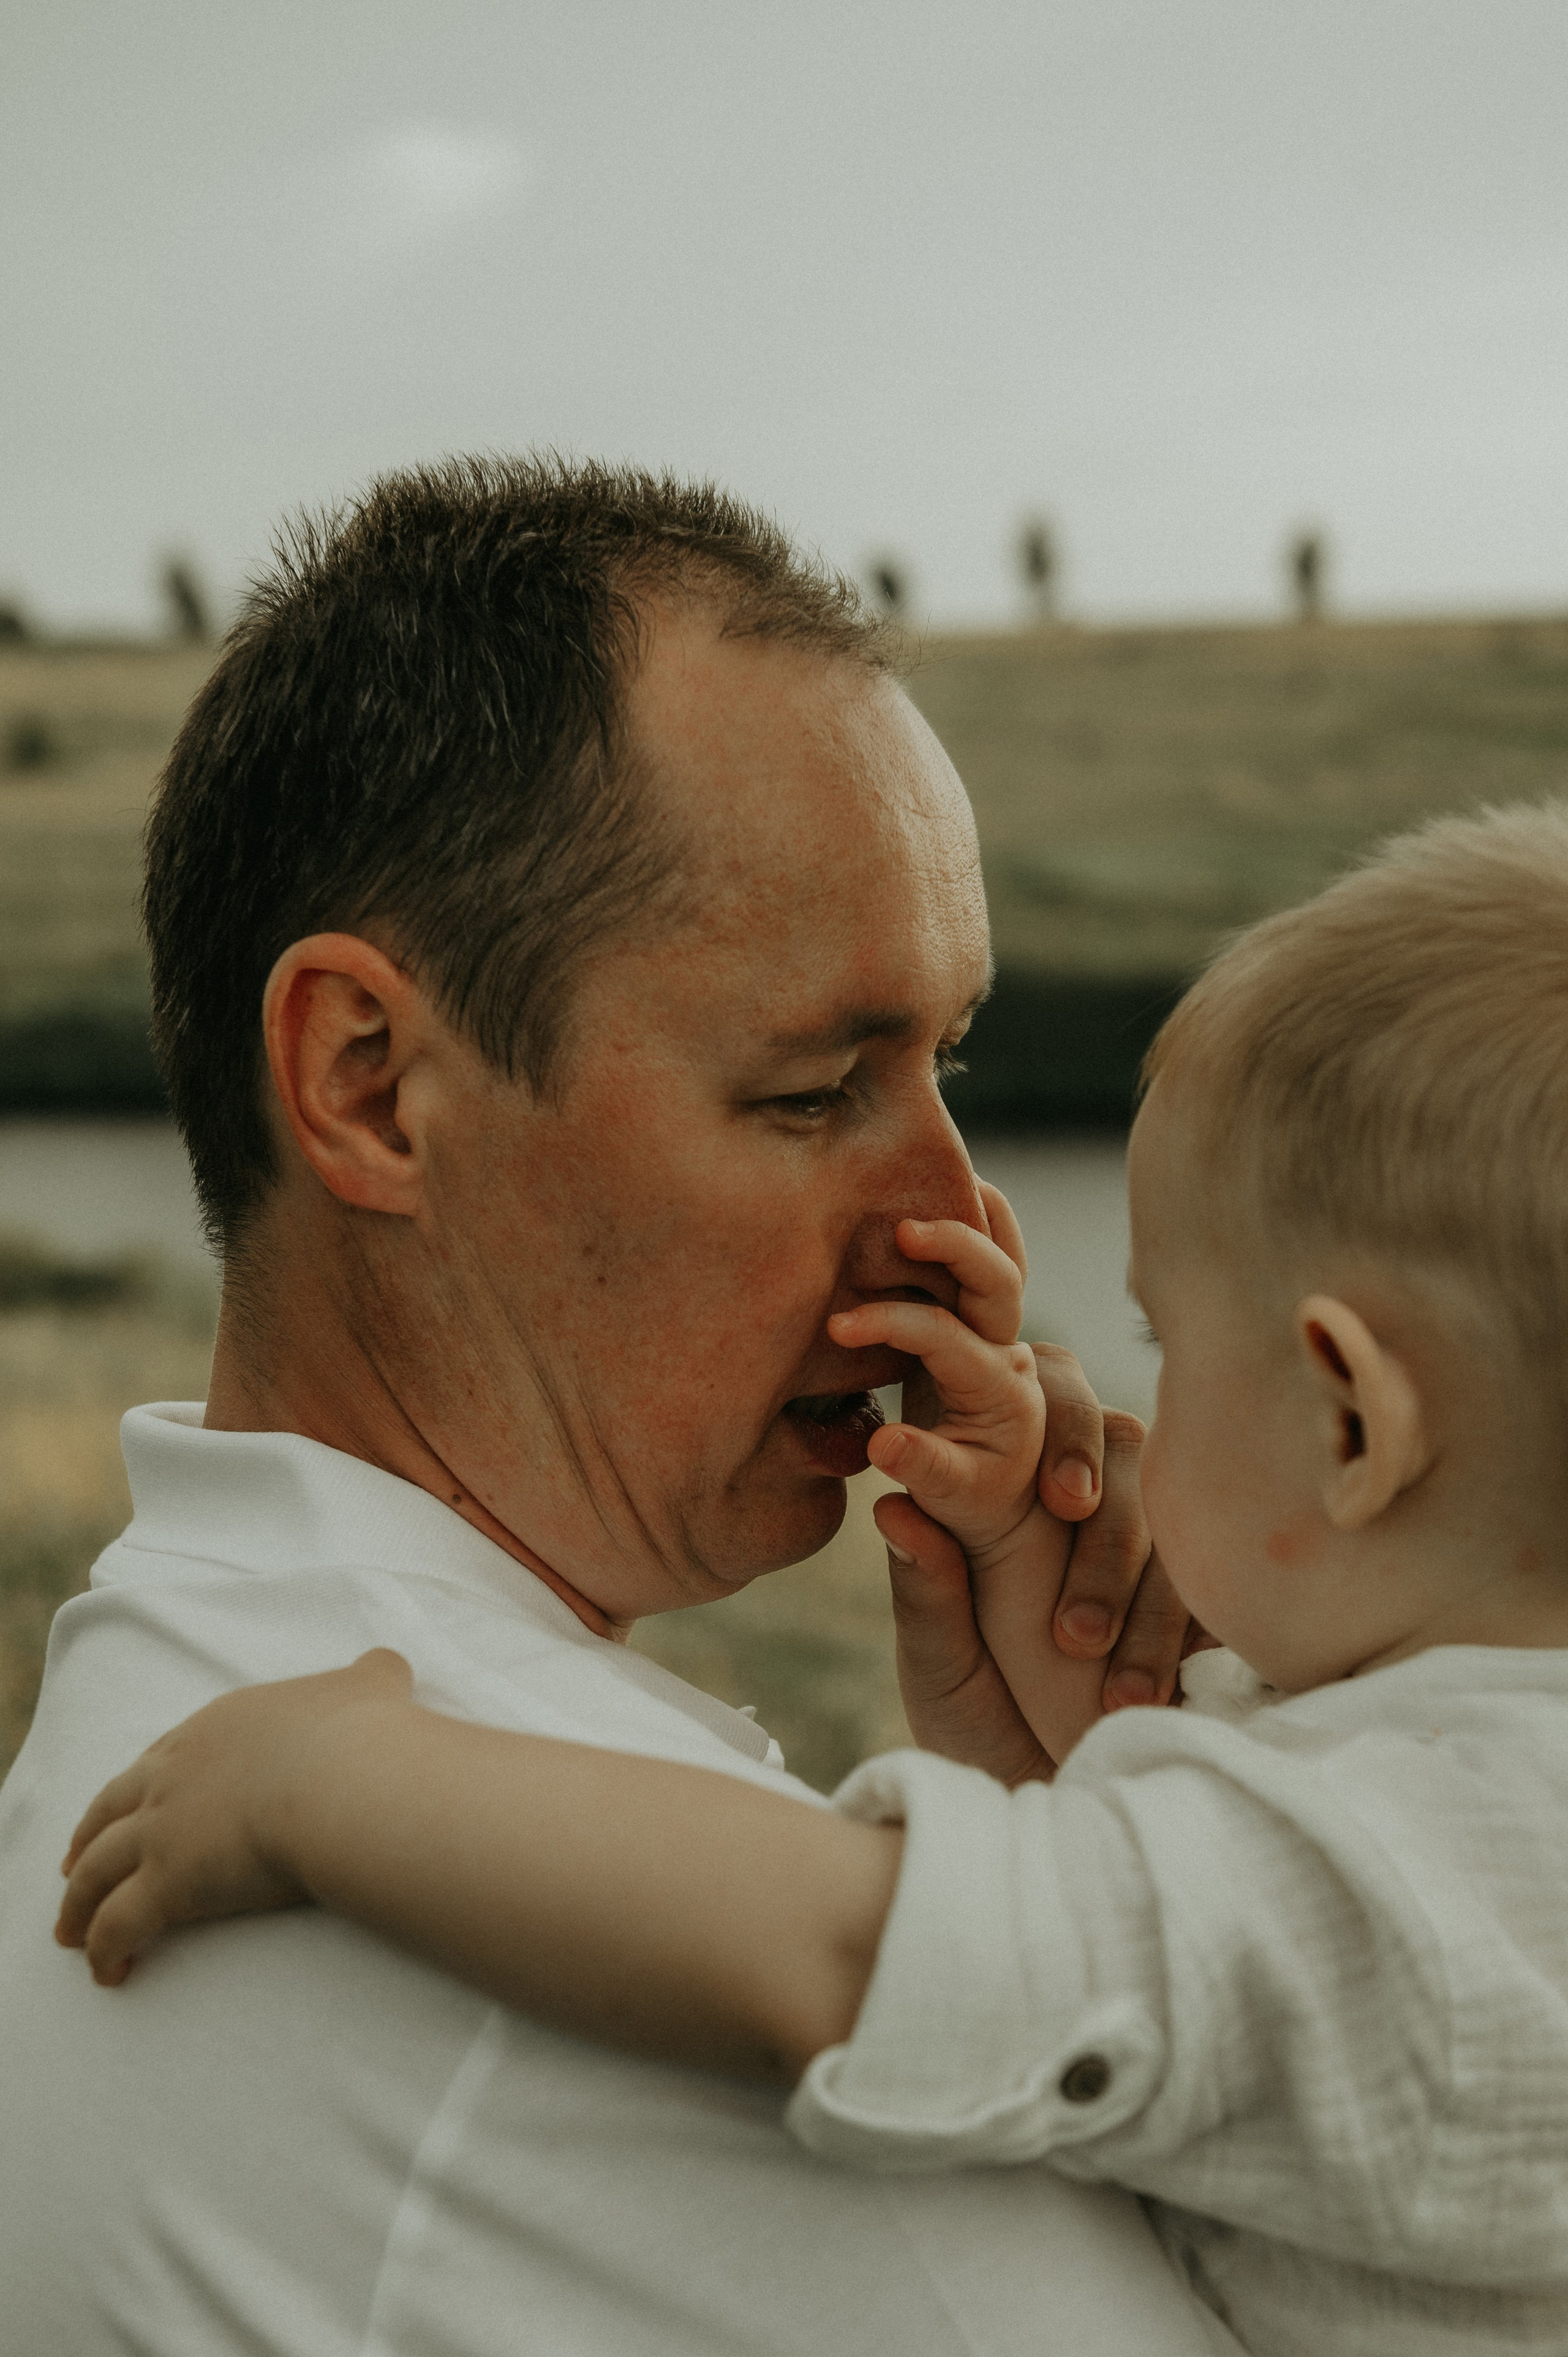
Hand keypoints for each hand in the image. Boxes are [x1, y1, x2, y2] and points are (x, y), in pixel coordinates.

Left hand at [55, 1649, 413, 1984]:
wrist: (343, 1777)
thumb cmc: (358, 1733)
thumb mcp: (367, 1687)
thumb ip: (371, 1676)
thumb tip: (388, 1667)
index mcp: (216, 1731)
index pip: (161, 1757)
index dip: (142, 1783)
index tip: (131, 1801)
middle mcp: (174, 1776)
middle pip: (110, 1809)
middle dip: (88, 1837)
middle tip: (73, 1861)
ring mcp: (165, 1829)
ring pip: (96, 1869)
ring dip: (77, 1901)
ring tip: (68, 1930)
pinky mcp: (167, 1884)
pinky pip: (118, 1925)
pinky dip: (102, 1949)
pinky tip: (106, 1971)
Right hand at [828, 1201, 1042, 1561]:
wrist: (995, 1497)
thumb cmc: (969, 1500)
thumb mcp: (950, 1499)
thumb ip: (923, 1470)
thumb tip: (883, 1441)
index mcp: (1002, 1390)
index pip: (946, 1336)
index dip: (892, 1324)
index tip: (838, 1326)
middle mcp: (1010, 1349)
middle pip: (1001, 1279)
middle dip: (956, 1246)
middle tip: (902, 1231)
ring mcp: (998, 1329)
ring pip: (1004, 1254)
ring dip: (974, 1215)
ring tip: (942, 1171)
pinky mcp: (977, 1319)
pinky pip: (984, 1259)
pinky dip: (969, 1222)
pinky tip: (931, 1191)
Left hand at [882, 1360, 1197, 1772]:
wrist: (1050, 1809)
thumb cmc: (980, 1726)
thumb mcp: (942, 1671)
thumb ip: (927, 1594)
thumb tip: (894, 1507)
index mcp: (1011, 1489)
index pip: (1044, 1395)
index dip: (1063, 1426)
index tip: (1062, 1502)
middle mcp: (1089, 1495)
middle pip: (1126, 1440)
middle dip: (1111, 1533)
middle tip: (1079, 1628)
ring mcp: (1157, 1541)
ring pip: (1176, 1518)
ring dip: (1146, 1608)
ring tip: (1114, 1698)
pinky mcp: (1208, 1599)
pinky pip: (1224, 1585)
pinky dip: (1196, 1638)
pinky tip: (1174, 1692)